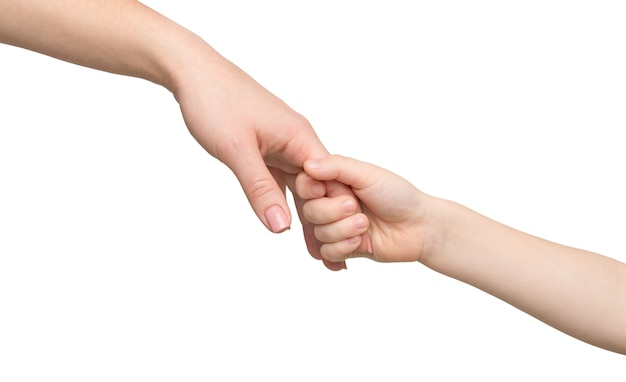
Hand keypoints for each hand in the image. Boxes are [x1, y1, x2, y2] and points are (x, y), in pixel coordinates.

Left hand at [171, 48, 359, 269]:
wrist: (192, 72)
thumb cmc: (216, 101)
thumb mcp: (237, 150)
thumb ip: (260, 189)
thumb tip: (281, 227)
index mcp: (301, 138)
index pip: (330, 183)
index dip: (336, 215)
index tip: (340, 247)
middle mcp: (297, 142)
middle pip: (319, 188)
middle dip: (326, 222)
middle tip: (335, 260)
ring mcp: (281, 145)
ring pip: (301, 187)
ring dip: (307, 216)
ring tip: (317, 251)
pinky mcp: (266, 148)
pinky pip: (281, 181)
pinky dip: (284, 202)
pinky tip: (289, 222)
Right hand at [296, 155, 436, 263]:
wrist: (419, 227)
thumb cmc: (398, 195)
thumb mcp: (367, 174)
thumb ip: (336, 167)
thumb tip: (307, 164)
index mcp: (335, 182)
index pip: (305, 185)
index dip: (310, 190)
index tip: (325, 190)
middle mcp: (332, 204)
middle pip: (309, 212)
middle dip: (332, 211)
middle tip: (355, 207)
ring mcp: (337, 227)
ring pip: (319, 233)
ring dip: (343, 230)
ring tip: (365, 224)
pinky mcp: (344, 248)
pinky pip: (327, 252)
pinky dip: (344, 247)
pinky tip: (362, 242)